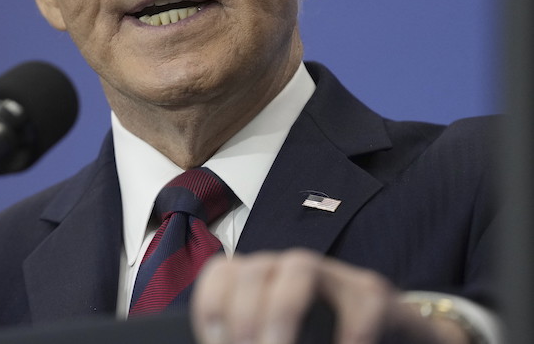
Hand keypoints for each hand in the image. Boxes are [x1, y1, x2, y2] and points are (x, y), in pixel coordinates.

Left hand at [191, 249, 470, 343]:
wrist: (394, 341)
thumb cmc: (324, 342)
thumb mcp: (284, 339)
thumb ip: (258, 338)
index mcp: (263, 281)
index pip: (222, 273)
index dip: (211, 308)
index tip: (217, 343)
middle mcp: (292, 270)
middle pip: (253, 270)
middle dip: (243, 316)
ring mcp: (336, 278)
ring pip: (300, 268)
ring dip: (282, 311)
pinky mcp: (376, 295)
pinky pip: (363, 304)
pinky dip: (350, 334)